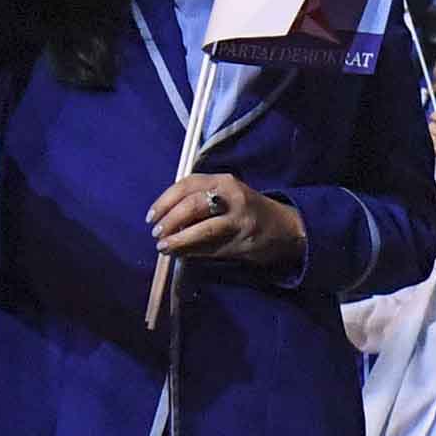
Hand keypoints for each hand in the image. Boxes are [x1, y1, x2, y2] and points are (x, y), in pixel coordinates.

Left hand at [149, 173, 302, 268]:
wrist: (284, 227)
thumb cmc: (245, 209)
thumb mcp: (224, 195)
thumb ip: (197, 200)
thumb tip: (164, 220)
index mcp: (223, 181)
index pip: (187, 184)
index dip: (165, 200)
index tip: (151, 216)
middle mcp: (232, 196)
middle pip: (192, 205)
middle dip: (169, 221)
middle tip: (156, 234)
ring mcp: (240, 219)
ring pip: (203, 229)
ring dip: (179, 240)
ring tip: (164, 247)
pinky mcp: (243, 240)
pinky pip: (212, 248)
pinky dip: (193, 252)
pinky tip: (182, 255)